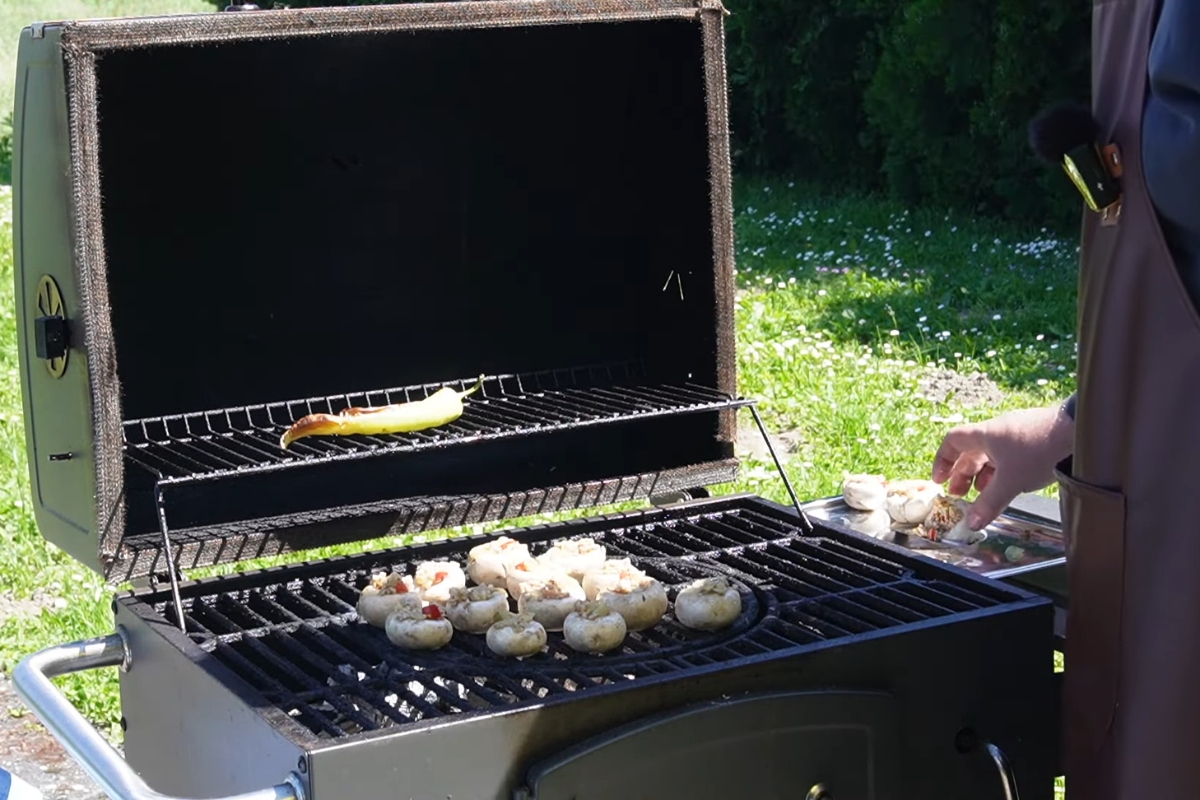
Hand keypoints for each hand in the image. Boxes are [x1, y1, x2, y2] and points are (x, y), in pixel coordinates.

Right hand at [931, 404, 1074, 529]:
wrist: (1079, 431)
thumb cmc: (1039, 450)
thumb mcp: (1010, 482)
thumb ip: (989, 503)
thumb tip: (971, 523)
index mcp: (985, 434)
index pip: (952, 441)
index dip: (943, 460)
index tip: (940, 480)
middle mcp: (998, 430)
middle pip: (971, 451)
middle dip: (964, 474)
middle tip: (962, 495)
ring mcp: (1017, 432)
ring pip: (992, 454)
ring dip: (985, 474)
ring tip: (987, 493)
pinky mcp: (1035, 436)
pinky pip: (1010, 453)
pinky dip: (1004, 469)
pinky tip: (1013, 483)